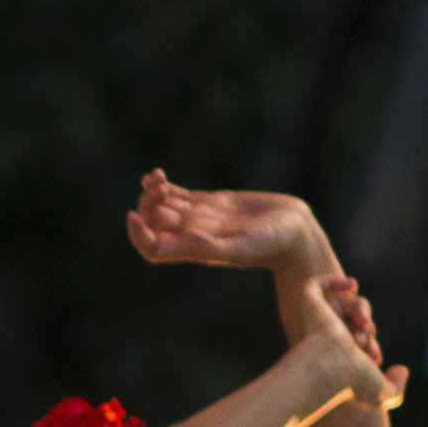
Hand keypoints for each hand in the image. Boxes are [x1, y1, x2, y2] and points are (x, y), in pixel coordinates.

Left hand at [122, 169, 331, 281]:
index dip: (137, 235)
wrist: (295, 232)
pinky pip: (178, 195)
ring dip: (153, 192)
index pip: (152, 248)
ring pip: (163, 205)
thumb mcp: (241, 249)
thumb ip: (211, 247)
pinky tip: (157, 176)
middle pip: (153, 222)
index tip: (131, 216)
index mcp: (192, 250)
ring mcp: (199, 217)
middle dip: (148, 205)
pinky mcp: (211, 202)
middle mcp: (191, 235)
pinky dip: (164, 186)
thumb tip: (184, 238)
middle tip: (160, 190)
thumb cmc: (270, 246)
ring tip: (158, 179)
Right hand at [288, 274, 406, 415]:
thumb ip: (396, 388)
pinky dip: (333, 281)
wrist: (330, 367)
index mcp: (332, 356)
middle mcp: (321, 337)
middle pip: (351, 318)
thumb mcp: (383, 395)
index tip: (375, 356)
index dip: (370, 342)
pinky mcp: (309, 305)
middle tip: (364, 340)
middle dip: (368, 325)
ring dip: (360, 307)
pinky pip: (315, 285)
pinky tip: (353, 286)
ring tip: (362, 320)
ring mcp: (314, 320)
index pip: (354, 340)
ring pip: (341, 302)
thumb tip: (400, 369)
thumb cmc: (353, 383)